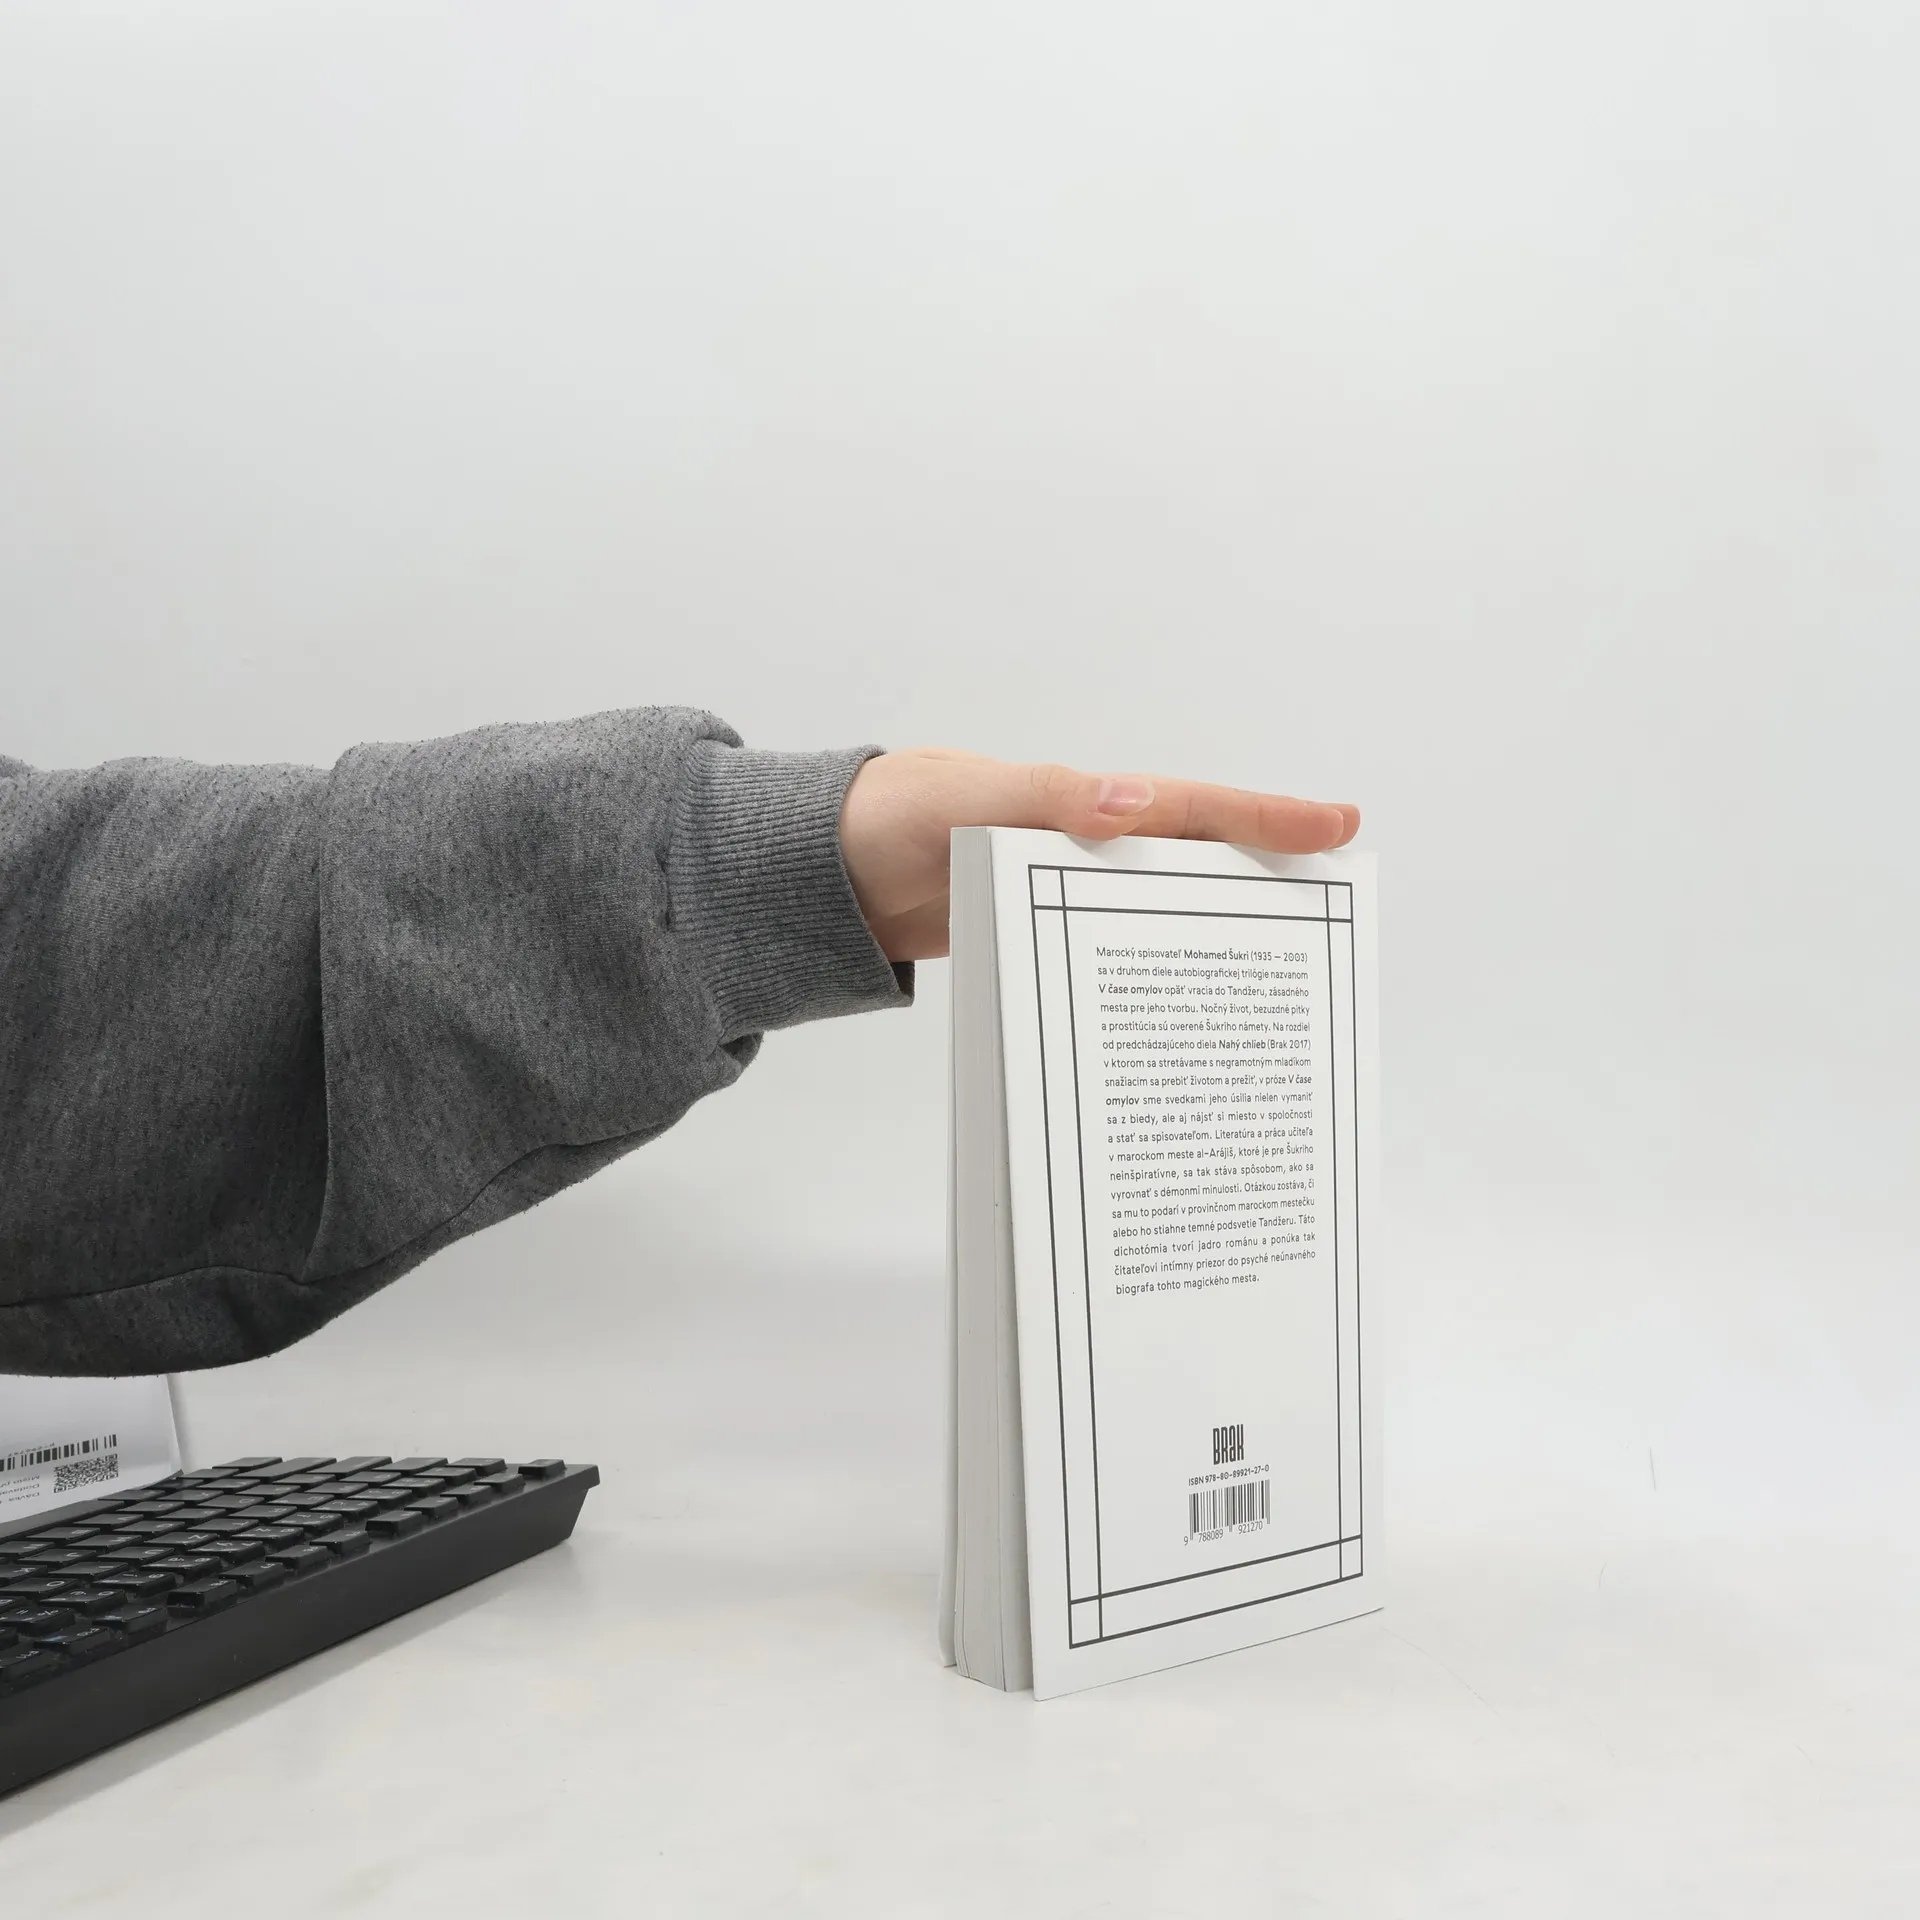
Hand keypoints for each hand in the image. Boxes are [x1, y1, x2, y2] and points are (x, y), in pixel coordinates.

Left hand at [838, 749, 1360, 961]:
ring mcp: (1060, 897)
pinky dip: (1137, 984)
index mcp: (1083, 804)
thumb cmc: (888, 817)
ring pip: (1152, 923)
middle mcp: (1084, 848)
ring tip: (1267, 999)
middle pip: (1193, 871)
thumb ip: (1042, 796)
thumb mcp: (960, 797)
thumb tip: (1132, 802)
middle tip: (1328, 930)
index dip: (1267, 819)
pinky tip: (1161, 1029)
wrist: (822, 874)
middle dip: (1263, 893)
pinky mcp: (1032, 940)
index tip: (1340, 828)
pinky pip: (1101, 959)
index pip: (1193, 810)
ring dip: (1205, 950)